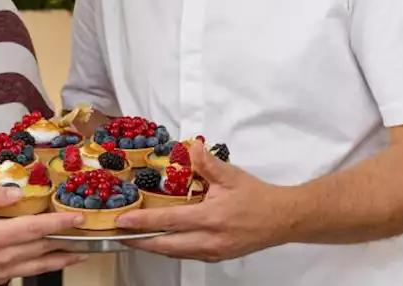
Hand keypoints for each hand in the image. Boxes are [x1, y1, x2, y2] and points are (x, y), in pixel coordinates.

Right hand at [0, 185, 89, 283]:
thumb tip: (17, 192)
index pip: (33, 228)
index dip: (58, 224)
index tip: (76, 218)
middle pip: (41, 249)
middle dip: (66, 241)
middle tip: (85, 232)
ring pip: (38, 267)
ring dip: (61, 260)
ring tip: (79, 253)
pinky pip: (25, 273)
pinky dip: (42, 268)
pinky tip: (51, 260)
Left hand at [113, 146, 294, 261]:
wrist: (285, 219)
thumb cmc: (257, 196)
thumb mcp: (232, 175)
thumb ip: (207, 162)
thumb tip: (190, 146)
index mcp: (212, 218)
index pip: (169, 222)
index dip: (143, 222)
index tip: (122, 221)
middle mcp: (210, 240)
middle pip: (167, 246)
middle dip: (140, 242)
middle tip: (118, 234)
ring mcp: (214, 252)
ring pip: (176, 253)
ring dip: (154, 246)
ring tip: (134, 237)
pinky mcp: (218, 256)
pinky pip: (188, 254)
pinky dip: (171, 248)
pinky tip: (161, 240)